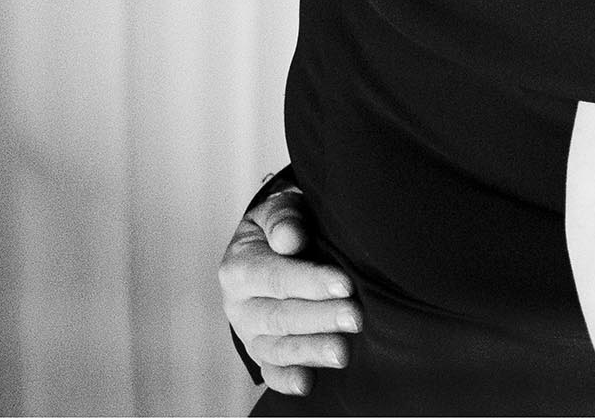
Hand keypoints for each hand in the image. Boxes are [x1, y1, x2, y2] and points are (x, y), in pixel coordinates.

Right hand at [218, 187, 360, 394]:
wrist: (278, 244)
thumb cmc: (285, 224)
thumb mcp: (280, 209)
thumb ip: (284, 219)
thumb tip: (290, 238)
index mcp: (238, 267)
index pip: (275, 277)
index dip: (309, 282)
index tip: (345, 284)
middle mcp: (238, 305)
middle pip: (279, 316)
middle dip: (319, 319)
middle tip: (355, 318)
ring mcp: (249, 333)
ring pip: (276, 348)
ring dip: (310, 352)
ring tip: (343, 353)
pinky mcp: (261, 353)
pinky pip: (270, 372)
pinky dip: (286, 380)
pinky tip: (308, 384)